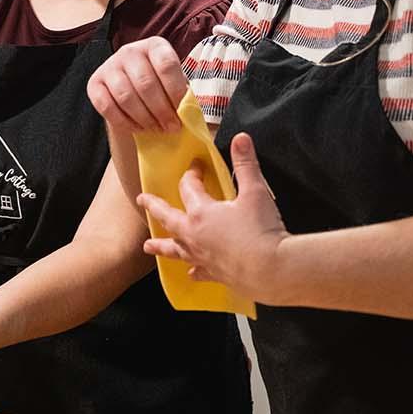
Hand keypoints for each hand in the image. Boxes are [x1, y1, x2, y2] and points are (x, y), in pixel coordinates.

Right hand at [87, 37, 187, 135]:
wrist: (135, 93)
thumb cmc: (162, 88)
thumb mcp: (175, 85)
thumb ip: (182, 96)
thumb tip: (189, 114)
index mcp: (155, 46)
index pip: (166, 65)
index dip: (175, 91)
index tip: (182, 112)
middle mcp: (130, 51)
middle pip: (145, 83)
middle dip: (161, 110)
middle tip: (171, 127)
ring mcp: (109, 65)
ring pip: (126, 96)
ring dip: (144, 118)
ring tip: (156, 129)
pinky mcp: (94, 83)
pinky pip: (106, 106)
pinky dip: (124, 122)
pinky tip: (137, 128)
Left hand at [137, 133, 288, 299]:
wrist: (271, 269)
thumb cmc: (260, 230)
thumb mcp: (255, 191)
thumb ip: (246, 164)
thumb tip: (241, 139)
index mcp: (202, 212)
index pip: (189, 187)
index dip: (192, 174)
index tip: (195, 166)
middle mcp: (195, 235)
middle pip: (168, 218)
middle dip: (154, 207)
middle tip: (141, 201)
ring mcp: (202, 257)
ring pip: (175, 250)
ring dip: (161, 246)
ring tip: (148, 246)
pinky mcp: (214, 274)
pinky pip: (198, 271)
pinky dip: (193, 271)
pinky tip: (191, 272)